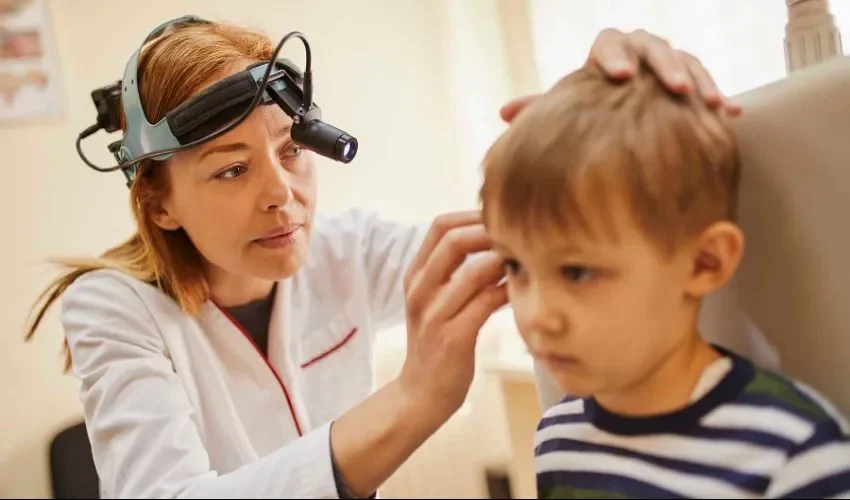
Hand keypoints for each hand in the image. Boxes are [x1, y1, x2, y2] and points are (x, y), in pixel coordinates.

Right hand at [399, 211, 507, 416]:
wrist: (420, 394)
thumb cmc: (437, 345)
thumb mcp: (436, 303)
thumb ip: (454, 273)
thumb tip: (494, 241)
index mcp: (415, 276)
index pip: (440, 226)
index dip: (473, 214)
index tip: (501, 219)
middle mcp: (420, 290)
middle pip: (454, 239)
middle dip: (491, 232)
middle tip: (520, 237)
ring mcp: (434, 314)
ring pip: (472, 270)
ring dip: (504, 261)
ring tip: (525, 262)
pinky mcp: (452, 337)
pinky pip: (485, 302)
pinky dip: (507, 291)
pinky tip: (521, 292)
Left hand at [500, 28, 741, 122]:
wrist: (619, 122)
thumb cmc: (588, 114)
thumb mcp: (567, 112)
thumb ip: (541, 110)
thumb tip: (504, 114)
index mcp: (605, 55)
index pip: (608, 42)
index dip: (613, 55)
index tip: (618, 76)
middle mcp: (639, 53)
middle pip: (654, 46)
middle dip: (665, 66)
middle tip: (673, 88)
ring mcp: (668, 65)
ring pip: (687, 61)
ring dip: (699, 80)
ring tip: (709, 102)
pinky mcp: (693, 82)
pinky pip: (708, 82)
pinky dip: (718, 96)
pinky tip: (729, 114)